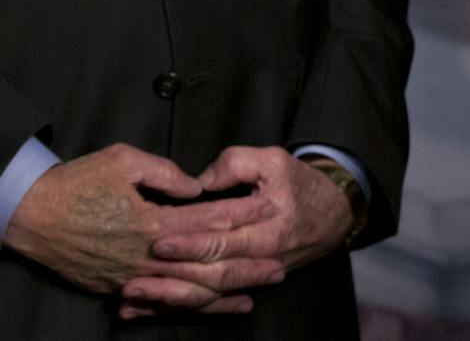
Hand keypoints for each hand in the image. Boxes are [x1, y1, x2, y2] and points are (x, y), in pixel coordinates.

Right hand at [2, 143, 279, 314]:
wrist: (29, 214)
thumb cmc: (73, 183)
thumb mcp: (118, 160)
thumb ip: (162, 172)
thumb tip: (195, 187)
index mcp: (152, 220)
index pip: (209, 219)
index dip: (241, 211)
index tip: (267, 203)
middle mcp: (150, 255)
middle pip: (212, 264)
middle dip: (249, 261)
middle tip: (280, 259)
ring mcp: (137, 277)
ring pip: (196, 290)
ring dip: (233, 288)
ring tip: (262, 285)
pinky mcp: (122, 288)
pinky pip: (170, 302)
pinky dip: (201, 306)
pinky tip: (223, 304)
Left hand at [127, 145, 352, 315]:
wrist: (335, 212)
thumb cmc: (299, 181)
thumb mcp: (271, 161)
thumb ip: (234, 165)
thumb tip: (198, 183)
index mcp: (266, 229)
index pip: (222, 239)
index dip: (189, 243)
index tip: (157, 243)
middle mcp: (260, 258)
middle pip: (213, 274)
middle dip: (172, 278)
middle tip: (134, 277)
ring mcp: (255, 273)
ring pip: (212, 293)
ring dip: (172, 298)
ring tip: (133, 297)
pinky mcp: (249, 279)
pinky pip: (215, 298)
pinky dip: (183, 305)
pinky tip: (150, 309)